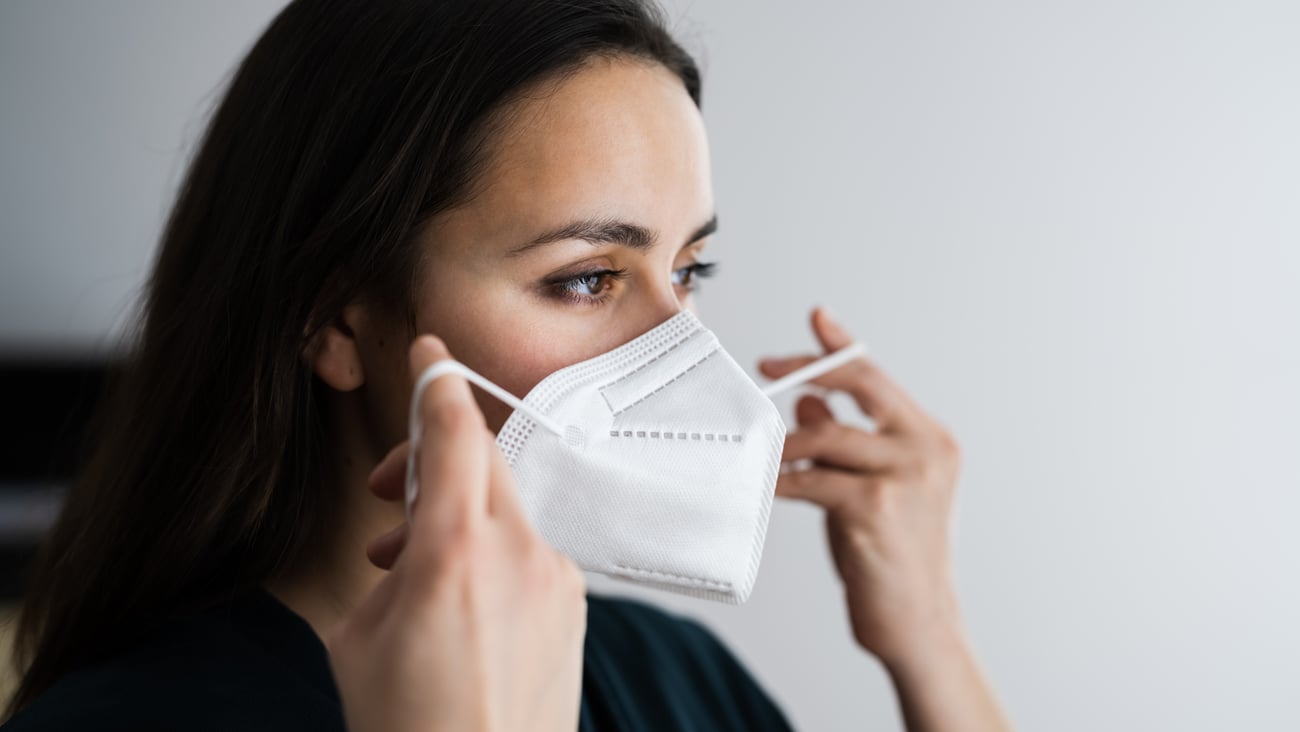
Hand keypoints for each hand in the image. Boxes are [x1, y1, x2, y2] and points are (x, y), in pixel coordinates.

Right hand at [326, 335, 586, 731]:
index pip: (454, 433)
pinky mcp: (575, 608)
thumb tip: (416, 540)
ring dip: (458, 512)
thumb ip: (395, 564)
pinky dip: (490, 550)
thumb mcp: (361, 637)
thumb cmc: (406, 728)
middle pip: (484, 461)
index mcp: (457, 553)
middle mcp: (521, 556)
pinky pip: (530, 549)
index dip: (439, 382)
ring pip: (506, 507)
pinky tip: (457, 596)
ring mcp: (558, 582)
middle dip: (433, 457)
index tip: (430, 353)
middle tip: (388, 488)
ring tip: (407, 562)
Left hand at [759, 308, 964, 668]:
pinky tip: (766, 484)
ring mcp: (905, 478)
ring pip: (827, 434)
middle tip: (768, 367)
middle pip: (862, 383)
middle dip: (810, 367)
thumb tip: (806, 401)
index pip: (880, 377)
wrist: (918, 624)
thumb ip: (844, 443)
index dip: (843, 345)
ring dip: (787, 441)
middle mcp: (927, 450)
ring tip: (763, 450)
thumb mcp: (868, 487)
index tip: (816, 318)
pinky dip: (784, 478)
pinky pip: (813, 479)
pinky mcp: (875, 508)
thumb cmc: (891, 556)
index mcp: (931, 439)